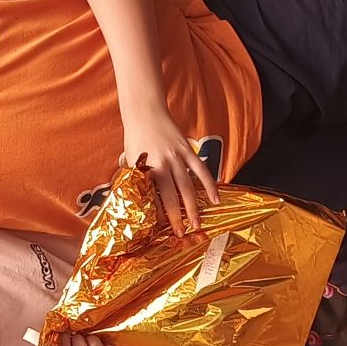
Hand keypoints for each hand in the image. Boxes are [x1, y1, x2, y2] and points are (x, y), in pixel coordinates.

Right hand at [44, 333, 119, 345]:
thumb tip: (50, 337)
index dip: (54, 339)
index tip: (55, 331)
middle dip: (64, 336)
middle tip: (66, 333)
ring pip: (80, 343)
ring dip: (78, 337)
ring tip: (79, 340)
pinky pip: (94, 342)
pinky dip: (91, 338)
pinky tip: (89, 343)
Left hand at [120, 107, 218, 232]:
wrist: (145, 112)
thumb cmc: (135, 138)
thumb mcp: (131, 161)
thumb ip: (137, 179)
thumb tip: (140, 199)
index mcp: (147, 169)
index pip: (154, 198)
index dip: (159, 214)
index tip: (163, 228)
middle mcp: (163, 164)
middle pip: (172, 196)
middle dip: (177, 217)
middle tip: (181, 233)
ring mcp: (177, 157)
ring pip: (188, 187)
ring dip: (193, 207)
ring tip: (198, 223)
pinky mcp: (187, 150)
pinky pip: (201, 170)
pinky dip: (209, 184)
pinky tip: (215, 198)